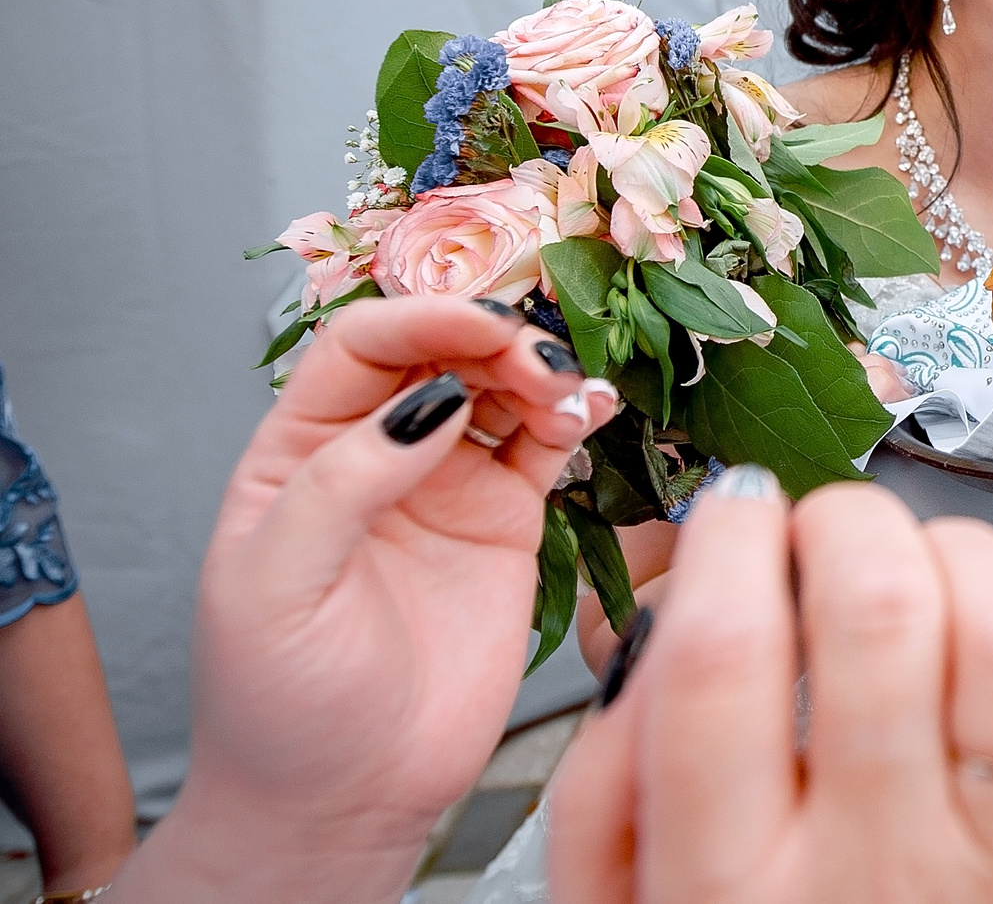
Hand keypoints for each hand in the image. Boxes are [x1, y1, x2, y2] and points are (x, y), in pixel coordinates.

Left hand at [117, 295, 616, 903]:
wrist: (340, 800)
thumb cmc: (277, 705)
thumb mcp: (274, 585)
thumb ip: (343, 482)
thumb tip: (431, 398)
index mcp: (297, 450)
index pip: (362, 346)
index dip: (422, 320)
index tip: (479, 328)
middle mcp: (376, 451)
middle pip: (443, 351)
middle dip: (495, 338)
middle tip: (537, 361)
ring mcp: (447, 484)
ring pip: (503, 388)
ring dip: (541, 370)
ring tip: (567, 392)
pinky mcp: (508, 524)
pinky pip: (547, 447)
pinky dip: (576, 417)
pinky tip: (591, 412)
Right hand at [549, 472, 992, 903]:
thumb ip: (608, 791)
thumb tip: (659, 641)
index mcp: (733, 886)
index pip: (722, 659)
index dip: (732, 544)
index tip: (740, 516)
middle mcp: (879, 869)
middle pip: (879, 614)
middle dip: (851, 521)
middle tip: (834, 531)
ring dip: (968, 557)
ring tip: (933, 566)